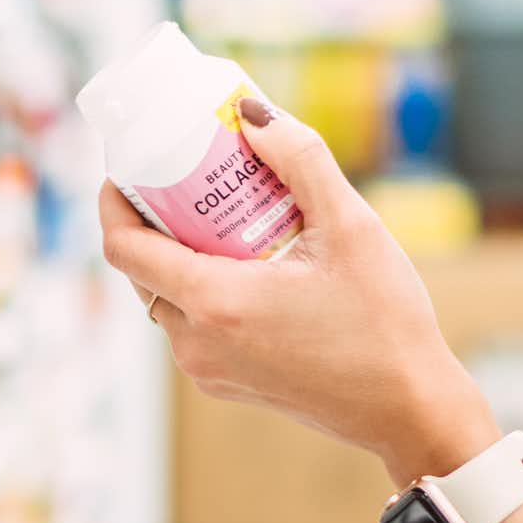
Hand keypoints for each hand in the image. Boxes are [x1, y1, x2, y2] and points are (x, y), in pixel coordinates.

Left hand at [98, 100, 493, 483]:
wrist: (410, 410)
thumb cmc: (385, 322)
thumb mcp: (351, 226)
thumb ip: (299, 160)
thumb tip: (252, 113)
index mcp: (213, 303)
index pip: (123, 247)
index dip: (113, 200)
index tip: (128, 165)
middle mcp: (196, 343)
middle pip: (142, 269)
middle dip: (154, 218)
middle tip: (186, 176)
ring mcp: (208, 369)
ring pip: (167, 298)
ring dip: (181, 254)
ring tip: (222, 214)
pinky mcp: (227, 382)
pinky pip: (193, 324)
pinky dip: (204, 287)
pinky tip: (249, 261)